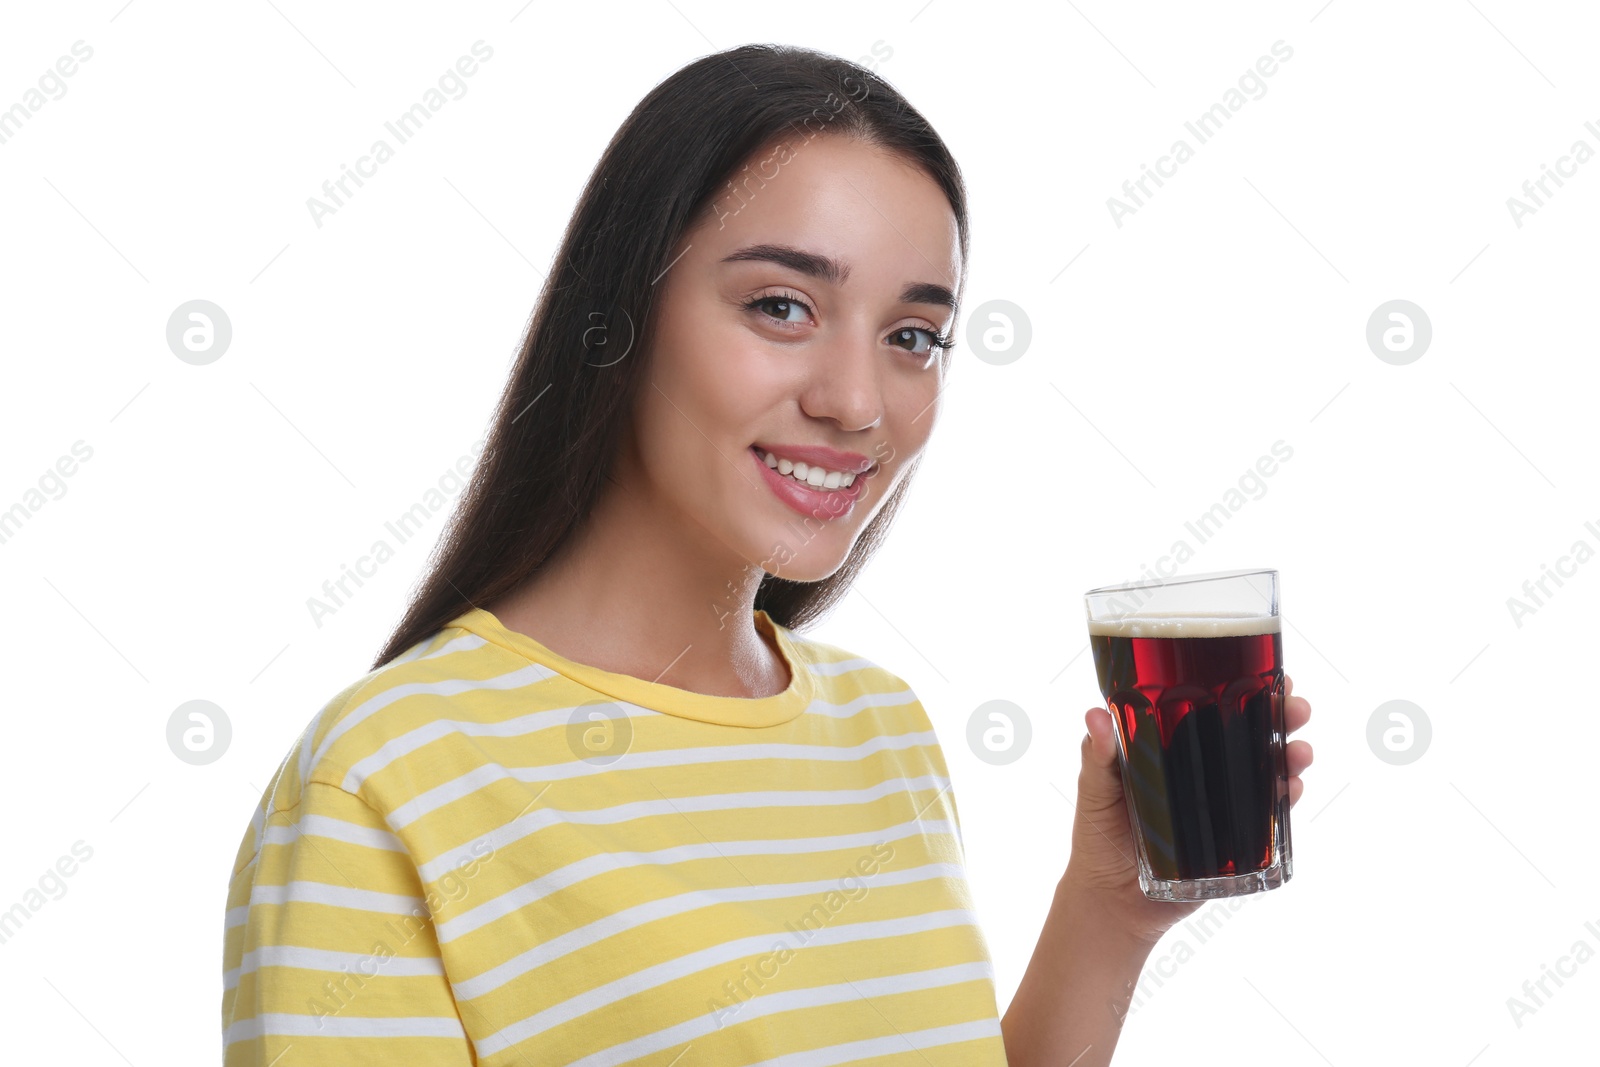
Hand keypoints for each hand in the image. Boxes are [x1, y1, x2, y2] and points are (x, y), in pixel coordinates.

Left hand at [1059, 675, 1312, 947]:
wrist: (1112, 903)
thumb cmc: (1098, 838)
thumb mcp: (1094, 791)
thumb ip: (1097, 757)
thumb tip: (1096, 715)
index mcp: (1170, 748)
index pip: (1209, 708)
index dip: (1241, 688)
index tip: (1269, 673)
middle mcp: (1201, 770)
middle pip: (1247, 733)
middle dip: (1278, 716)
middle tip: (1297, 706)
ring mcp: (1221, 804)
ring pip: (1264, 770)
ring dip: (1288, 756)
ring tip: (1298, 751)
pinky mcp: (1233, 841)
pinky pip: (1265, 816)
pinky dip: (1283, 800)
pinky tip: (1290, 788)